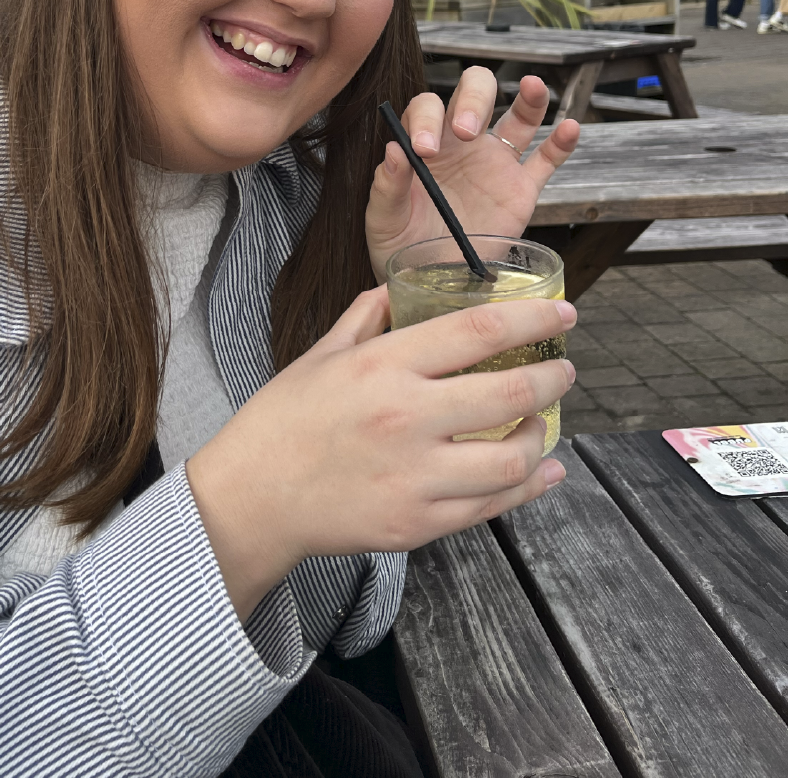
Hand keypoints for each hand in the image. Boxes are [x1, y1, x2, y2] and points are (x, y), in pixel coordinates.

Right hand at [186, 286, 575, 621]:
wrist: (251, 498)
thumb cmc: (282, 421)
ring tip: (542, 421)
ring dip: (541, 434)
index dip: (533, 320)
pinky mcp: (418, 523)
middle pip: (511, 391)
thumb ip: (365, 319)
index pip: (479, 331)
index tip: (563, 315)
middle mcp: (407, 418)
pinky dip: (528, 485)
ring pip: (512, 458)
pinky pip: (491, 505)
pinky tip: (540, 470)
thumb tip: (398, 291)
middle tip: (563, 370)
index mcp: (383, 365)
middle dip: (553, 377)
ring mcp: (416, 476)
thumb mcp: (320, 355)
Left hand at [366, 70, 579, 282]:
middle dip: (473, 101)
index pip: (428, 109)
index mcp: (425, 143)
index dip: (426, 120)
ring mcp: (495, 163)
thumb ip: (387, 185)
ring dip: (528, 100)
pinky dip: (560, 144)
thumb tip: (394, 150)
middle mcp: (461, 144)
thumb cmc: (400, 245)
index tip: (424, 150)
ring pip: (517, 119)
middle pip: (473, 95)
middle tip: (467, 131)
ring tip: (533, 86)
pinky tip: (570, 127)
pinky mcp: (521, 190)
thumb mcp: (383, 219)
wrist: (429, 279)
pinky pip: (545, 161)